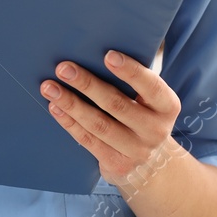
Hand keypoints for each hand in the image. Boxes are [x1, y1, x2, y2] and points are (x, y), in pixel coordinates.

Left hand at [40, 50, 184, 192]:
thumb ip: (132, 81)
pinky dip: (69, 122)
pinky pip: (88, 140)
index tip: (108, 55)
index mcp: (167, 107)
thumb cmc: (142, 115)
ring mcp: (136, 150)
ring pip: (98, 124)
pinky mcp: (117, 164)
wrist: (152, 164)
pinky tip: (55, 107)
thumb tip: (91, 52)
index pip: (151, 87)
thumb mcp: (149, 100)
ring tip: (49, 87)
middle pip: (117, 104)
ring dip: (71, 104)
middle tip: (63, 68)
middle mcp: (155, 130)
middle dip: (87, 85)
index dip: (131, 71)